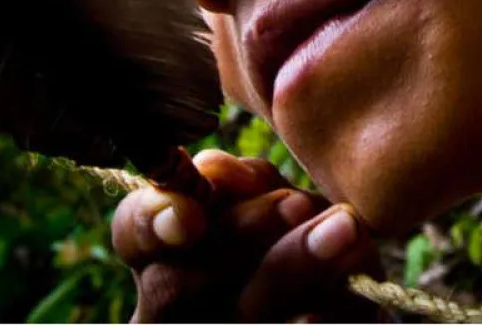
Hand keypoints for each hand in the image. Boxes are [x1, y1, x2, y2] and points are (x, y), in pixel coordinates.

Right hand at [112, 149, 384, 321]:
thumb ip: (244, 182)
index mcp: (161, 257)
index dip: (152, 221)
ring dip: (293, 266)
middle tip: (296, 202)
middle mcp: (171, 311)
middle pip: (174, 285)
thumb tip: (217, 172)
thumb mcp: (273, 200)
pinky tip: (345, 294)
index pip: (132, 234)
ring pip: (239, 315)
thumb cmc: (302, 238)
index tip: (190, 214)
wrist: (349, 306)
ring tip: (345, 227)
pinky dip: (322, 315)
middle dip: (240, 236)